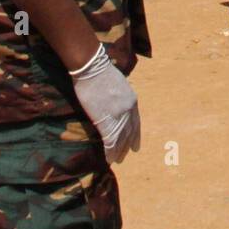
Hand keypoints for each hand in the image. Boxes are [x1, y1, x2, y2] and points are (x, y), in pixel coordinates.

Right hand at [70, 46, 140, 165]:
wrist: (93, 68)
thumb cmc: (101, 72)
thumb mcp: (118, 84)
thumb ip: (119, 96)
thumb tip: (115, 103)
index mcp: (132, 100)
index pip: (136, 122)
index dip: (135, 135)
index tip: (135, 145)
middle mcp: (129, 110)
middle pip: (130, 132)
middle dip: (128, 146)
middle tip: (125, 156)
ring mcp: (118, 115)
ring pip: (121, 139)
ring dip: (119, 151)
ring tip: (117, 161)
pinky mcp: (106, 120)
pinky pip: (110, 141)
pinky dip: (110, 151)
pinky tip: (109, 159)